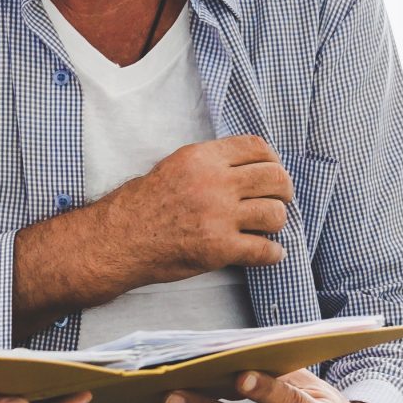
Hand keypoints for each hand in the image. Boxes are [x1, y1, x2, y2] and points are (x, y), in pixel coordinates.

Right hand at [88, 135, 292, 285]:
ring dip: (276, 222)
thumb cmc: (142, 204)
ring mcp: (219, 216)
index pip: (257, 148)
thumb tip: (247, 167)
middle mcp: (215, 183)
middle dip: (284, 190)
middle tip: (280, 200)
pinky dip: (272, 254)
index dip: (272, 160)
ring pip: (275, 214)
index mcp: (203, 158)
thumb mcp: (175, 165)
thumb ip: (211, 163)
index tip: (272, 171)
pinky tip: (270, 253)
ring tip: (267, 228)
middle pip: (275, 178)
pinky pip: (264, 250)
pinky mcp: (219, 248)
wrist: (119, 239)